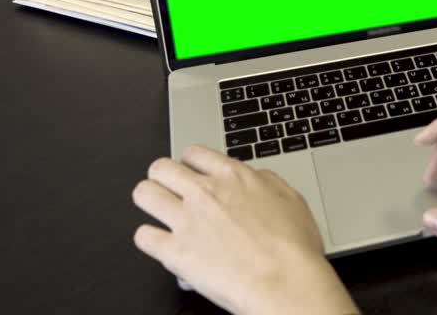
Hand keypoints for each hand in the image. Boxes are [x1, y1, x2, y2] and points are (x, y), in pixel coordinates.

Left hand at [132, 146, 357, 314]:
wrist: (285, 282)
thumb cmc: (294, 247)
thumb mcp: (291, 199)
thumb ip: (267, 182)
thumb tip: (255, 178)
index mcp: (234, 177)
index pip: (194, 154)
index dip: (190, 163)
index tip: (192, 172)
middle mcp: (205, 193)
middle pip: (161, 168)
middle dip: (163, 177)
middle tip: (171, 190)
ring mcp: (186, 221)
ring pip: (144, 194)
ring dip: (150, 201)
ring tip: (159, 212)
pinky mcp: (174, 252)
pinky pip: (143, 236)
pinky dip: (149, 239)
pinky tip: (161, 244)